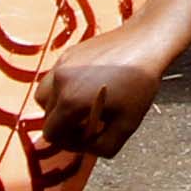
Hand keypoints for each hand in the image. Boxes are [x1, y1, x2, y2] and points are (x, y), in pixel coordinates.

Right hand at [39, 22, 177, 159]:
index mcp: (71, 102)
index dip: (67, 142)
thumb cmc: (139, 84)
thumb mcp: (127, 125)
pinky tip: (88, 86)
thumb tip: (85, 148)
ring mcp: (61, 64)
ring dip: (57, 105)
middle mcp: (60, 82)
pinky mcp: (68, 53)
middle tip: (88, 123)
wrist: (146, 42)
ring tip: (81, 105)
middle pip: (46, 116)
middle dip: (64, 124)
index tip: (86, 136)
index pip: (51, 134)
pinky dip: (64, 87)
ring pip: (44, 95)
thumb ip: (102, 147)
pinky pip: (54, 77)